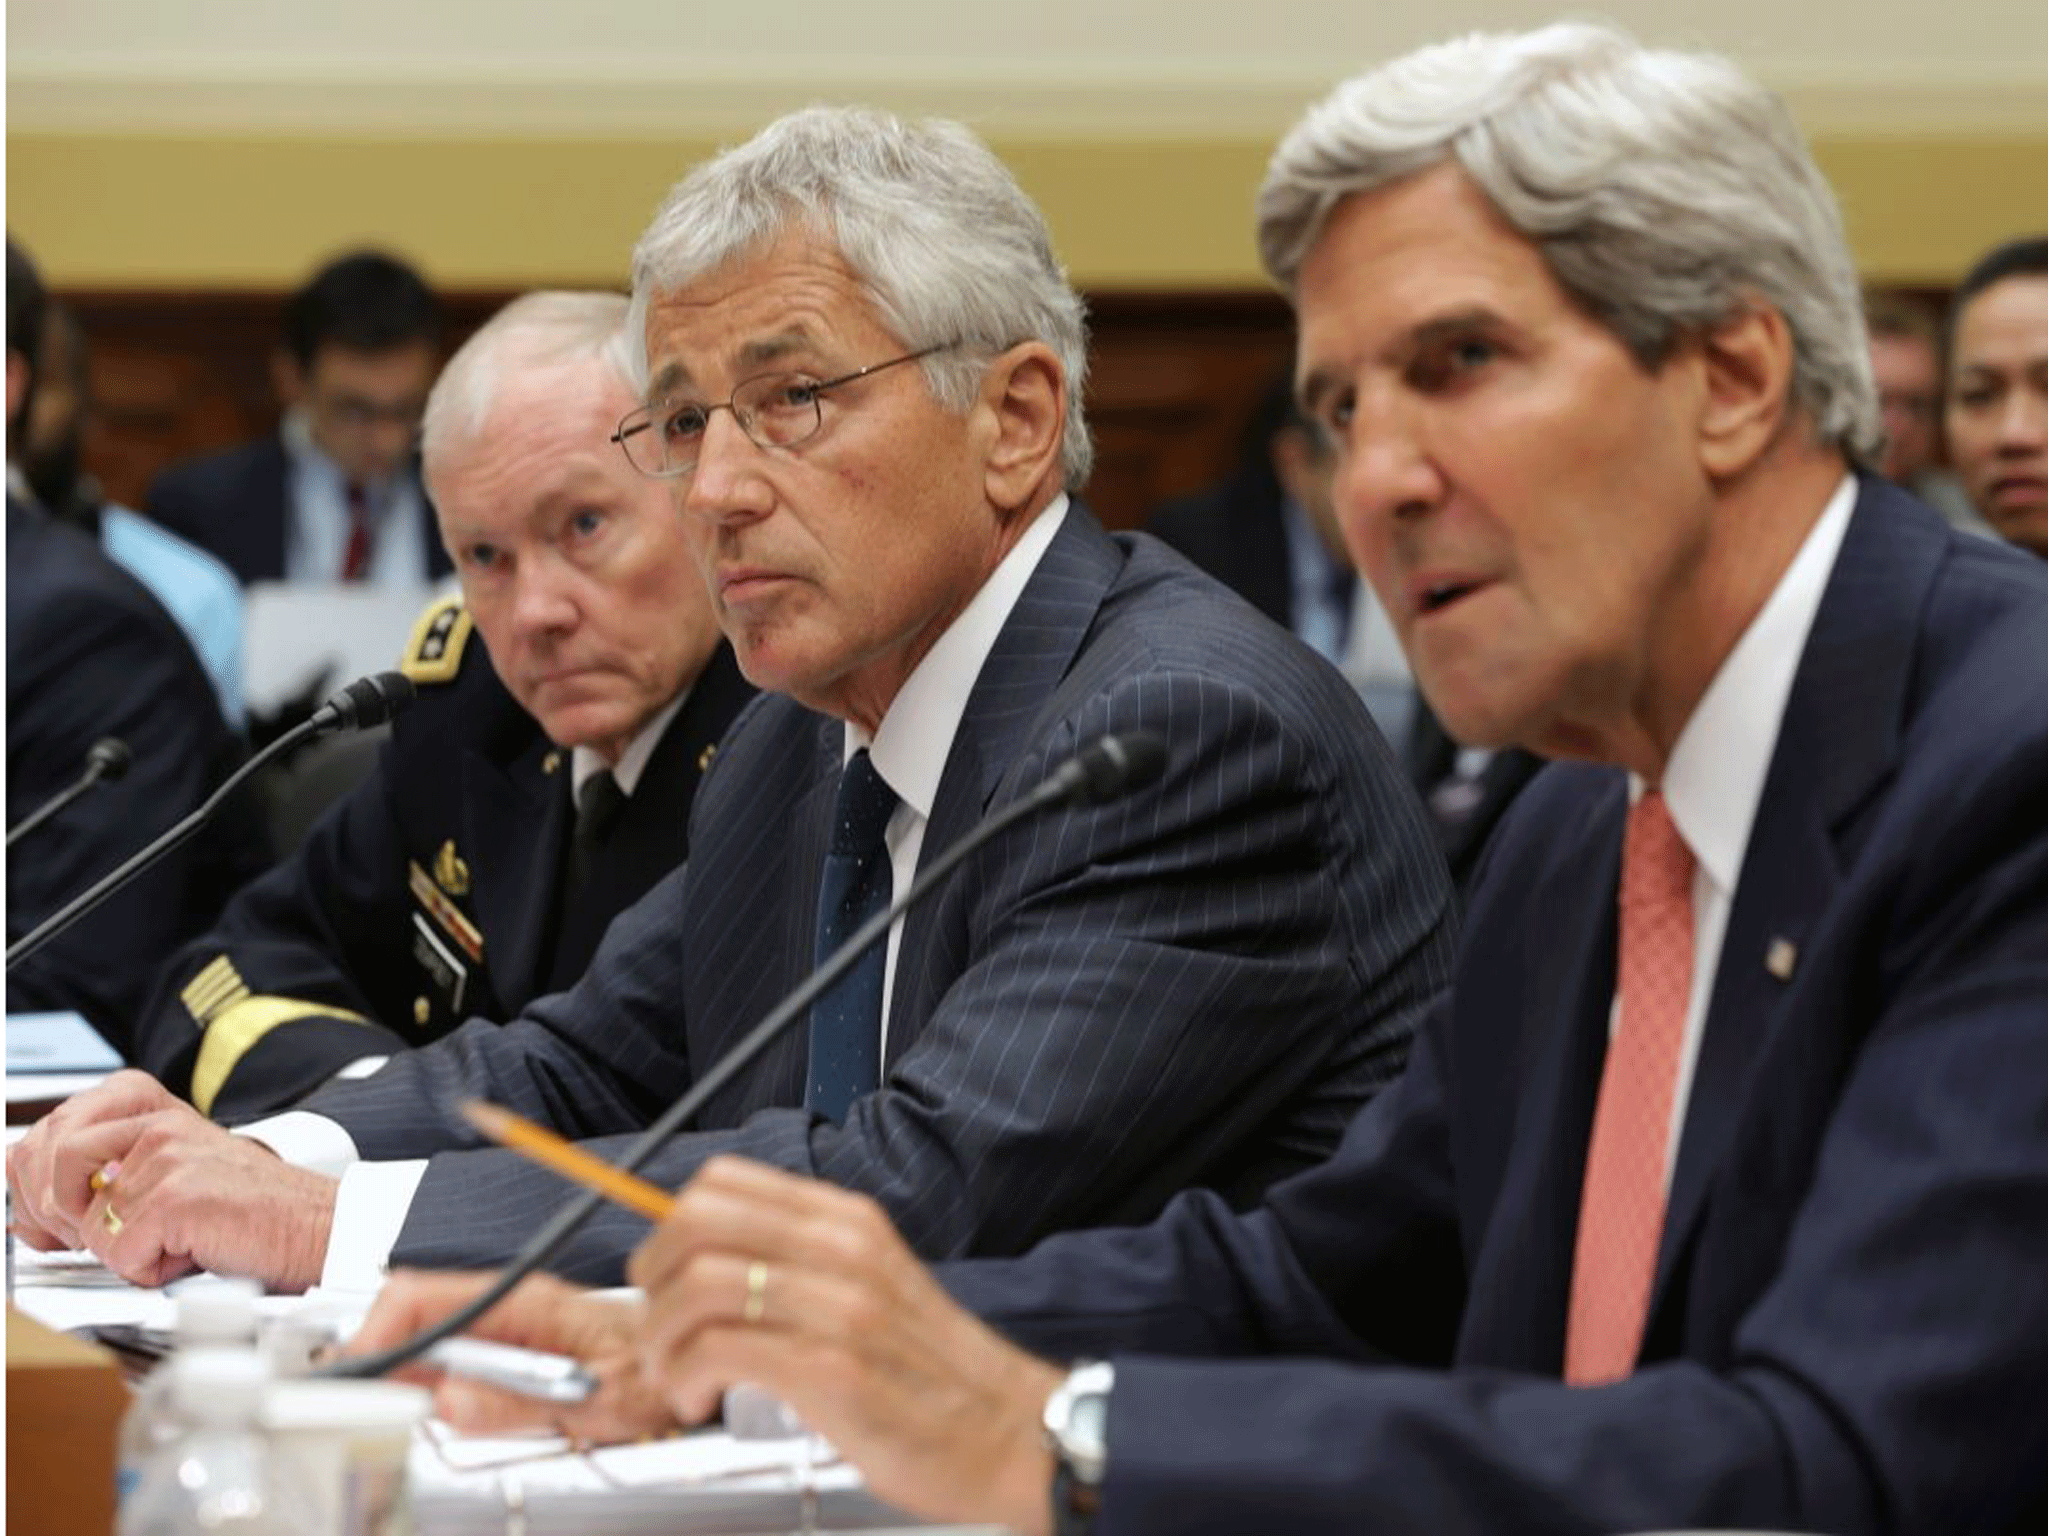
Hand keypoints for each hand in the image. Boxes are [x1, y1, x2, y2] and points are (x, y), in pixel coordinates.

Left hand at [5, 1070, 334, 1288]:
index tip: (54, 1220)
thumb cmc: (250, 1209)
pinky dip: (149, 1270)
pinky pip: (119, 1254)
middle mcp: (154, 1123)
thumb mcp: (170, 1172)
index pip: (46, 1136)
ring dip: (117, 1250)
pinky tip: (187, 1253)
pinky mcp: (175, 1196)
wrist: (314, 1225)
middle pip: (48, 1165)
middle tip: (109, 1235)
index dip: (33, 1189)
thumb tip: (32, 1212)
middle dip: (62, 1218)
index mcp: (147, 1106)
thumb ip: (107, 1174)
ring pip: (85, 1224)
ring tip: (162, 1241)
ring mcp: (165, 1156)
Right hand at [344, 1270, 672, 1442]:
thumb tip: (448, 1402)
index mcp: (526, 1301)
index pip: (424, 1294)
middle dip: (377, 1356)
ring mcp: (504, 1329)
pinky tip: (427, 1412)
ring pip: (422, 1341)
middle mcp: (509, 1307)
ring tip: (388, 1413)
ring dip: (397, 1375)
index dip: (377, 1330)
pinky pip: (446, 1364)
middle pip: (412, 1315)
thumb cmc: (657, 1374)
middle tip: (362, 1405)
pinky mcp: (505, 1355)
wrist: (689, 1370)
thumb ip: (519, 1403)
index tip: (357, 1374)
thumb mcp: (596, 1400)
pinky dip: (423, 1387)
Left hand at [629, 1157, 1063, 1535]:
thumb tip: (712, 1261)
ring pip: (700, 1285)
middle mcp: (842, 1250)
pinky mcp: (832, 1370)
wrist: (1009, 1434)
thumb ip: (804, 1264)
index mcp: (848, 1222)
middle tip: (657, 1324)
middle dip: (651, 1276)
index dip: (670, 1225)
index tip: (664, 1273)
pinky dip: (686, 1376)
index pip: (724, 1180)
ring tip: (675, 1375)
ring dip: (662, 1339)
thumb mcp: (872, 1286)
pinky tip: (700, 1400)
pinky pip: (721, 1350)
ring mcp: (839, 1307)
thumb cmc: (934, 1375)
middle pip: (698, 1221)